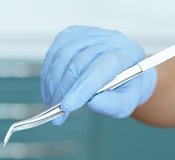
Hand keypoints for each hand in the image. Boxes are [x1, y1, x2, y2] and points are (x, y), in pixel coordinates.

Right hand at [41, 26, 156, 124]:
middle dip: (63, 91)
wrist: (123, 71)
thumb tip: (92, 102)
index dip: (81, 88)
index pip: (100, 68)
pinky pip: (54, 54)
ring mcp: (89, 35)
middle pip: (78, 63)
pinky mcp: (72, 35)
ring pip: (62, 58)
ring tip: (54, 102)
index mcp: (126, 55)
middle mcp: (108, 40)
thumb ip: (112, 104)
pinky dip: (48, 75)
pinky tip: (52, 89)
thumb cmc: (125, 87)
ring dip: (53, 84)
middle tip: (59, 111)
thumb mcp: (126, 103)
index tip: (67, 106)